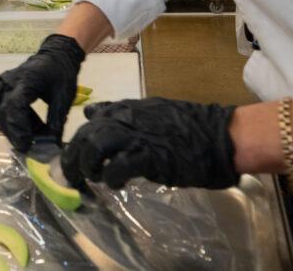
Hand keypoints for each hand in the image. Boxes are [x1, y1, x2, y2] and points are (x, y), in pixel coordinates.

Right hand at [0, 34, 84, 151]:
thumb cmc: (62, 74)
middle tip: (24, 144)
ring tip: (17, 134)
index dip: (17, 128)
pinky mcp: (1, 82)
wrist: (58, 54)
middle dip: (10, 131)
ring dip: (1, 122)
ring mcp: (3, 79)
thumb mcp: (63, 99)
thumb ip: (55, 123)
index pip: (13, 107)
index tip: (27, 143)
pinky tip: (11, 123)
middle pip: (0, 108)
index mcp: (27, 81)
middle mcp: (10, 79)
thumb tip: (51, 146)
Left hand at [61, 98, 238, 189]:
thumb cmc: (187, 126)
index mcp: (126, 109)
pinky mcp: (149, 156)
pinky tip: (116, 184)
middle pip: (86, 135)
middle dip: (73, 157)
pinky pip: (119, 166)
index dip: (78, 139)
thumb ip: (121, 113)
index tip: (75, 154)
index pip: (90, 119)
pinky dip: (112, 177)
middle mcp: (126, 119)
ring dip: (89, 166)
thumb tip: (92, 112)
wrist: (219, 135)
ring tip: (95, 178)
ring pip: (96, 147)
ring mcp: (137, 136)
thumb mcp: (150, 111)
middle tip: (73, 177)